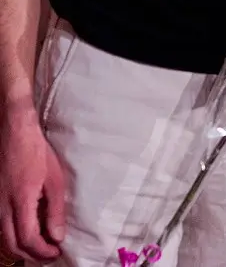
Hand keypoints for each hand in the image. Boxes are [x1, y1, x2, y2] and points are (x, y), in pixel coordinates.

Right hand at [0, 108, 66, 262]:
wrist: (13, 133)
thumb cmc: (35, 152)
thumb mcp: (54, 180)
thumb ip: (56, 210)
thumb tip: (58, 236)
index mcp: (19, 202)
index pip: (27, 239)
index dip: (42, 251)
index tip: (57, 252)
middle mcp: (2, 207)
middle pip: (12, 244)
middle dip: (31, 255)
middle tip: (50, 254)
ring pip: (3, 238)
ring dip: (21, 247)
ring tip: (42, 246)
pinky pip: (1, 226)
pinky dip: (14, 236)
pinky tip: (28, 233)